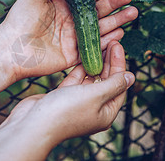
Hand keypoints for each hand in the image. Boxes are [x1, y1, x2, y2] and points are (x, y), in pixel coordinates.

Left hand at [0, 0, 137, 78]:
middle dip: (114, 3)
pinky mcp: (75, 54)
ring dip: (117, 20)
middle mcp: (72, 21)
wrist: (11, 48)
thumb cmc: (20, 20)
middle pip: (98, 11)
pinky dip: (108, 40)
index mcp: (64, 6)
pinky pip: (95, 47)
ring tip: (132, 13)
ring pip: (100, 28)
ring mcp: (75, 38)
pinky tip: (120, 32)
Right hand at [0, 41, 134, 160]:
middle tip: (110, 41)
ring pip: (91, 78)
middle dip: (109, 61)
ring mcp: (78, 101)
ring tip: (99, 44)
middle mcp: (93, 107)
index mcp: (105, 112)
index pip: (118, 84)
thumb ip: (113, 84)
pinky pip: (76, 79)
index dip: (119, 64)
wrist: (33, 123)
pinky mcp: (64, 95)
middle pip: (106, 80)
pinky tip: (84, 55)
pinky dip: (80, 68)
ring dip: (96, 62)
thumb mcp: (95, 95)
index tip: (117, 45)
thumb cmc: (66, 110)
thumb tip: (131, 77)